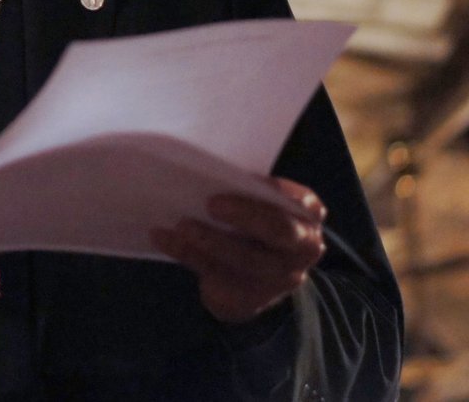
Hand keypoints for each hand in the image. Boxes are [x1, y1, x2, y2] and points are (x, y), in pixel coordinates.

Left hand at [150, 177, 326, 322]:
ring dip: (209, 240)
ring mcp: (278, 278)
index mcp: (306, 217)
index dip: (276, 190)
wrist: (251, 282)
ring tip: (181, 224)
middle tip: (212, 203)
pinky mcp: (247, 297)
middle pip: (279, 231)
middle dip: (246, 215)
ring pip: (244, 258)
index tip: (248, 179)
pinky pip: (214, 273)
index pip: (302, 202)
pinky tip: (162, 237)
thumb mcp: (256, 208)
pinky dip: (184, 252)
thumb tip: (203, 170)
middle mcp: (301, 249)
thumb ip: (244, 193)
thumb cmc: (250, 227)